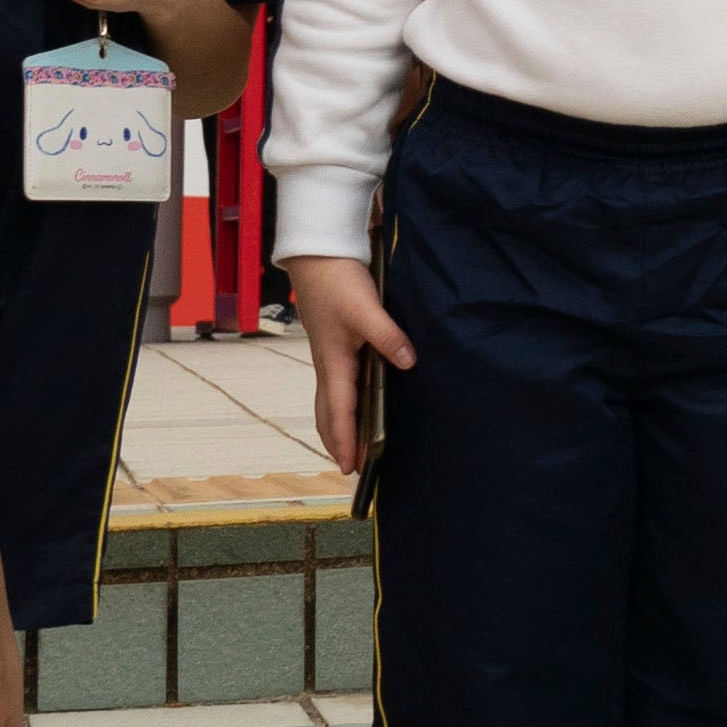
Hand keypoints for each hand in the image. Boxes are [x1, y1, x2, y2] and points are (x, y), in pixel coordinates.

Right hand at [281, 253, 411, 476]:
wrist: (317, 256)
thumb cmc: (338, 282)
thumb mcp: (366, 309)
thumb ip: (388, 336)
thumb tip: (408, 363)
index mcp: (333, 362)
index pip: (339, 411)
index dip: (345, 440)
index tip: (351, 468)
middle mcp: (327, 365)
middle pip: (328, 414)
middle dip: (338, 442)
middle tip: (351, 469)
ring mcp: (328, 357)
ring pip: (329, 401)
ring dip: (338, 426)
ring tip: (351, 447)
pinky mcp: (333, 347)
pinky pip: (337, 386)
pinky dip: (342, 405)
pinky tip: (356, 404)